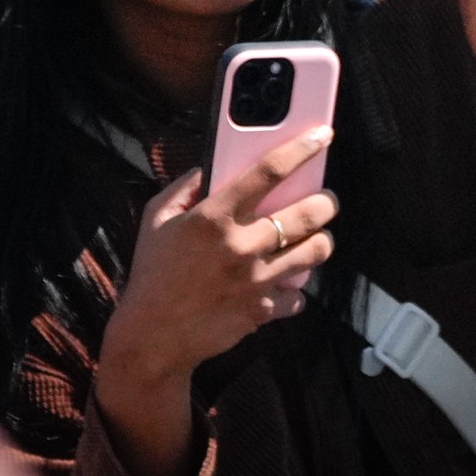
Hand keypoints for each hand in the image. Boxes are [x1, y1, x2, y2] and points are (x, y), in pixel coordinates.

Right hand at [98, 127, 337, 399]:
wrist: (150, 340)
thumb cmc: (152, 275)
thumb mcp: (156, 221)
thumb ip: (184, 188)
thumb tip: (210, 167)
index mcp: (214, 217)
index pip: (268, 171)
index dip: (302, 148)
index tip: (323, 135)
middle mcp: (241, 246)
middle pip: (309, 213)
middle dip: (325, 202)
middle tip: (323, 201)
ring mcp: (255, 281)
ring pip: (316, 251)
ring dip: (319, 241)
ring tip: (310, 238)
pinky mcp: (262, 311)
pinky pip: (299, 295)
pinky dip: (294, 289)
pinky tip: (282, 282)